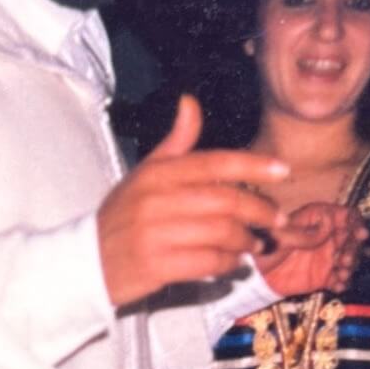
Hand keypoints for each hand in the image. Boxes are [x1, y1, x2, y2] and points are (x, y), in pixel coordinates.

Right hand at [97, 95, 289, 308]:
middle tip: (275, 218)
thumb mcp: (144, 174)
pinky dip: (227, 264)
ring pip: (221, 234)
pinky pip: (208, 262)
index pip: (214, 162)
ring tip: (252, 244)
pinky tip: (232, 262)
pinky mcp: (157, 266)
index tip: (283, 170)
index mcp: (157, 174)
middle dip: (259, 210)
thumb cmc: (122, 216)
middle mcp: (156, 201)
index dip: (253, 165)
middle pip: (225, 201)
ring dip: (245, 241)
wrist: (86, 262)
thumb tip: (190, 102)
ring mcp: (156, 235)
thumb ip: (175, 143)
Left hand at [260, 202, 366, 299]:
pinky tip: (337, 285)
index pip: (344, 215)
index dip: (355, 223)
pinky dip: (342, 282)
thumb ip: (305, 232)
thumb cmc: (263, 249)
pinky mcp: (324, 276)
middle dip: (353, 248)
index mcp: (316, 220)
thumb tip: (328, 223)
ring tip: (341, 273)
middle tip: (345, 259)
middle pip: (351, 238)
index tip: (358, 234)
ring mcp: (326, 256)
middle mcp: (326, 236)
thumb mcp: (280, 237)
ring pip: (350, 258)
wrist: (256, 278)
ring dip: (350, 265)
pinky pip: (341, 279)